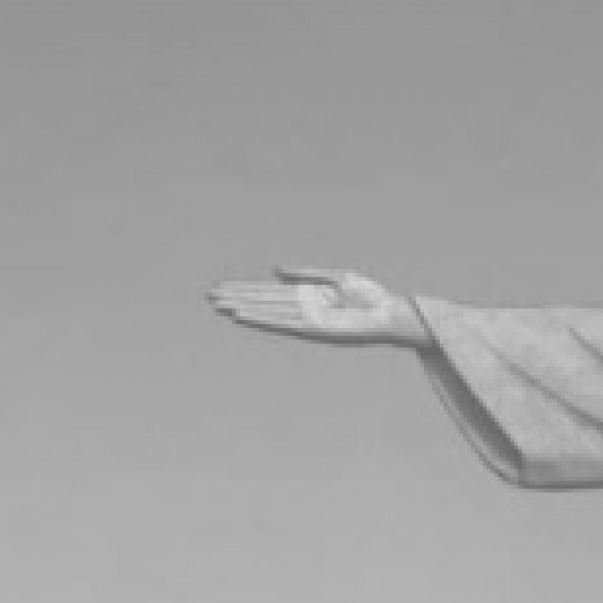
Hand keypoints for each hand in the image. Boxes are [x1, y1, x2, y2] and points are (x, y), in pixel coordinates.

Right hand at [208, 266, 428, 349]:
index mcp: (308, 297)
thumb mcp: (335, 278)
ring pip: (270, 314)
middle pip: (265, 302)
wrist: (391, 313)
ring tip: (221, 307)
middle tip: (210, 297)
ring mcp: (309, 321)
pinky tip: (246, 315)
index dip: (246, 289)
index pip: (270, 293)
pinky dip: (265, 320)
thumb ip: (305, 275)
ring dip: (245, 310)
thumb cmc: (370, 296)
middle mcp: (305, 310)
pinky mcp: (316, 331)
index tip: (223, 288)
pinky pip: (285, 324)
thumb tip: (275, 271)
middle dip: (239, 299)